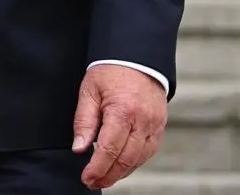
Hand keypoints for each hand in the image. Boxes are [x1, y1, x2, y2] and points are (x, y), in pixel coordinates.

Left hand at [71, 66, 166, 189]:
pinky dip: (134, 162)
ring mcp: (154, 125)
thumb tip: (79, 148)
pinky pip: (148, 152)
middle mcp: (142, 121)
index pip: (110, 149)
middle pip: (126, 159)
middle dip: (108, 176)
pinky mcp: (159, 127)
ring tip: (104, 178)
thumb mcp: (89, 91)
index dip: (97, 168)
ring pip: (138, 159)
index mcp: (123, 110)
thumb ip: (84, 121)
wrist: (137, 57)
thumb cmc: (110, 72)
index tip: (86, 178)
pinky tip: (120, 166)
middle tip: (92, 182)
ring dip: (121, 173)